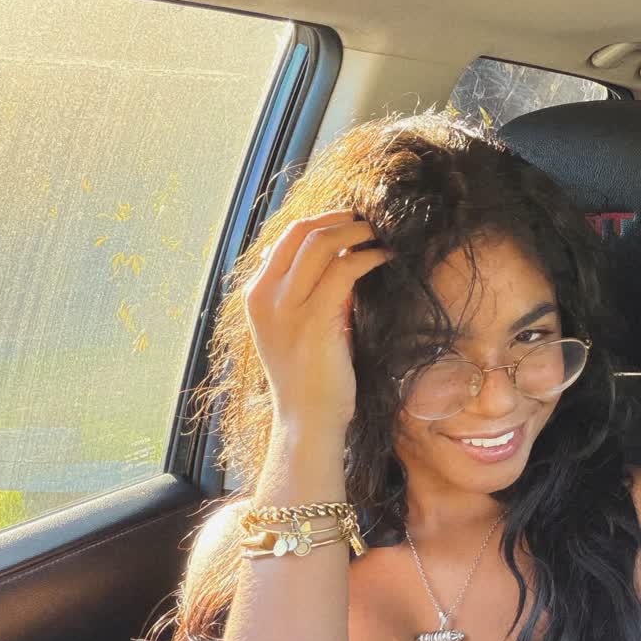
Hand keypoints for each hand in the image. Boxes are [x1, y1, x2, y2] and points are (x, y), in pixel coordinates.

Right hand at [243, 208, 392, 433]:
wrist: (306, 420)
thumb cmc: (309, 377)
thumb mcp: (299, 327)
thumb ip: (312, 294)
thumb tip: (343, 260)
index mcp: (256, 295)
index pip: (285, 239)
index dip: (319, 221)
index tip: (347, 220)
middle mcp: (265, 296)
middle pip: (301, 232)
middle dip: (337, 219)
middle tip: (366, 220)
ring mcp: (286, 307)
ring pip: (320, 243)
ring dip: (354, 232)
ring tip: (378, 235)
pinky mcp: (315, 319)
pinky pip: (344, 270)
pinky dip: (368, 257)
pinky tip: (384, 257)